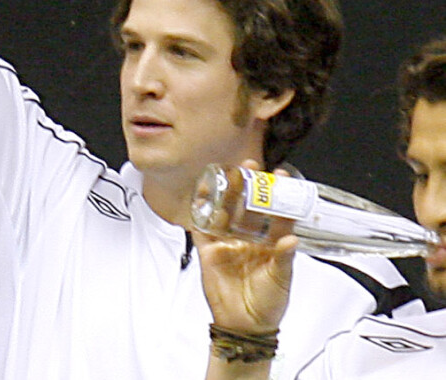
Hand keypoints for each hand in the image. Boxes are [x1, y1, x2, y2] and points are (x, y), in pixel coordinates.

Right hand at [193, 159, 297, 333]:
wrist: (245, 325)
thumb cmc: (268, 302)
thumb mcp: (282, 278)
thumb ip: (284, 258)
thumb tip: (291, 238)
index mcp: (268, 240)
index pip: (273, 211)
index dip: (276, 193)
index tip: (280, 174)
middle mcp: (247, 236)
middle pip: (246, 204)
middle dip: (248, 184)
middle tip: (251, 166)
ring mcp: (227, 241)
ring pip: (224, 210)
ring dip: (225, 192)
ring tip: (228, 174)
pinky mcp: (208, 250)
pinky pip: (202, 227)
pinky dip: (200, 212)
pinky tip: (201, 195)